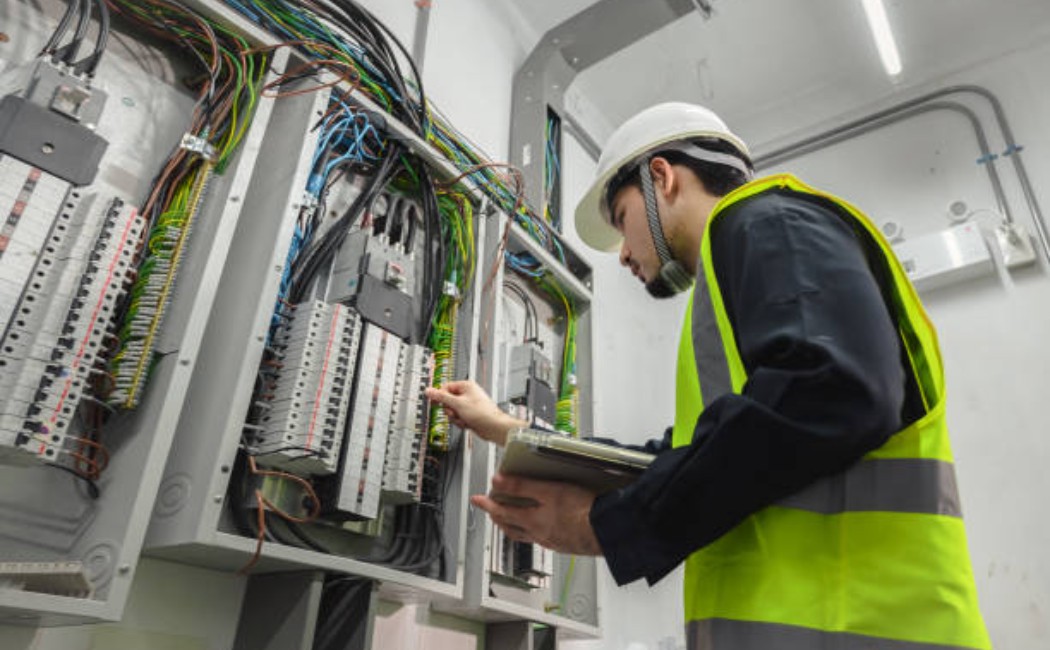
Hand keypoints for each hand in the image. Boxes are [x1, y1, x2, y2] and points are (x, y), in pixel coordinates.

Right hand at [424, 380, 525, 445]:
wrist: (493, 427)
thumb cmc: (481, 413)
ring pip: (452, 411)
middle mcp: (467, 394)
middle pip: (447, 401)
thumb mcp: (457, 404)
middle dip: (450, 410)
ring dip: (455, 418)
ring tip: (464, 419)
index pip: (445, 387)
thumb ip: (441, 397)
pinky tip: (467, 423)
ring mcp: (468, 405)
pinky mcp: (469, 414)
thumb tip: (429, 391)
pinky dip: (460, 422)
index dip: (440, 396)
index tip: (436, 403)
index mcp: (465, 386)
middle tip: (456, 412)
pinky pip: (458, 417)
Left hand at [471, 473, 601, 555]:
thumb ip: (523, 486)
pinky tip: (540, 528)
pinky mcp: (566, 543)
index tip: (476, 499)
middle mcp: (539, 534)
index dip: (488, 503)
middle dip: (497, 517)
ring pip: (525, 535)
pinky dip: (533, 533)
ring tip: (507, 522)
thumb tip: (499, 480)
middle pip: (511, 526)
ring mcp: (552, 540)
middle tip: (489, 510)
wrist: (607, 532)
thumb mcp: (550, 491)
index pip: (503, 511)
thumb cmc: (583, 512)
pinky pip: (541, 539)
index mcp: (533, 520)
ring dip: (512, 527)